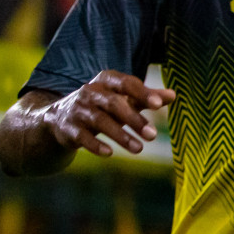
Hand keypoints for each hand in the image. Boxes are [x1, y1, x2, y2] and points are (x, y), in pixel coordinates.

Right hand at [41, 70, 175, 156]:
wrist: (60, 117)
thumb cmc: (102, 105)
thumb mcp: (123, 98)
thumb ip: (146, 97)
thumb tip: (173, 95)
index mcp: (107, 81)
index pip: (127, 83)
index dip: (143, 93)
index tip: (159, 105)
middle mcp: (90, 92)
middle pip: (114, 104)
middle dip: (134, 120)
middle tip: (153, 135)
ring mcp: (77, 109)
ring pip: (100, 121)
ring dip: (121, 136)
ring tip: (139, 149)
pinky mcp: (68, 128)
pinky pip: (82, 136)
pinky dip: (95, 145)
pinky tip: (110, 153)